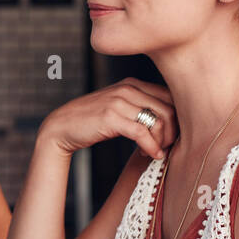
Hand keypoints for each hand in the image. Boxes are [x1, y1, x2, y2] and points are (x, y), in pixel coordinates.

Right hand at [39, 77, 178, 159]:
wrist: (62, 126)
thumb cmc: (92, 121)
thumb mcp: (119, 107)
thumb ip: (140, 107)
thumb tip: (171, 122)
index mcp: (132, 83)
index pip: (171, 97)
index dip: (177, 119)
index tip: (169, 136)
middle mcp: (128, 88)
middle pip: (169, 109)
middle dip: (172, 133)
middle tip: (164, 147)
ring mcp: (119, 101)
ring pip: (159, 121)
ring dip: (162, 141)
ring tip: (154, 152)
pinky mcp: (111, 117)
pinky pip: (142, 133)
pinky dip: (151, 147)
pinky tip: (150, 155)